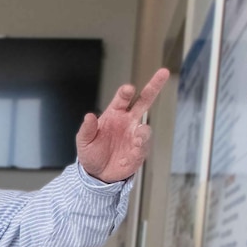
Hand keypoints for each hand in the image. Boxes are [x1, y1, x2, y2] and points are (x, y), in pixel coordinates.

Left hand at [76, 67, 169, 183]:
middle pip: (144, 101)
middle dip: (154, 86)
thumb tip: (88, 116)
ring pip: (145, 128)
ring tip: (138, 136)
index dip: (126, 92)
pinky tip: (131, 152)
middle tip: (163, 73)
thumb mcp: (83, 142)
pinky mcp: (139, 151)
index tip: (128, 89)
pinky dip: (139, 148)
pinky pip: (142, 148)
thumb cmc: (91, 152)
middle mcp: (128, 121)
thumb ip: (87, 130)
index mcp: (115, 114)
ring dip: (143, 131)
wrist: (97, 174)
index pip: (122, 99)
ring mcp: (135, 135)